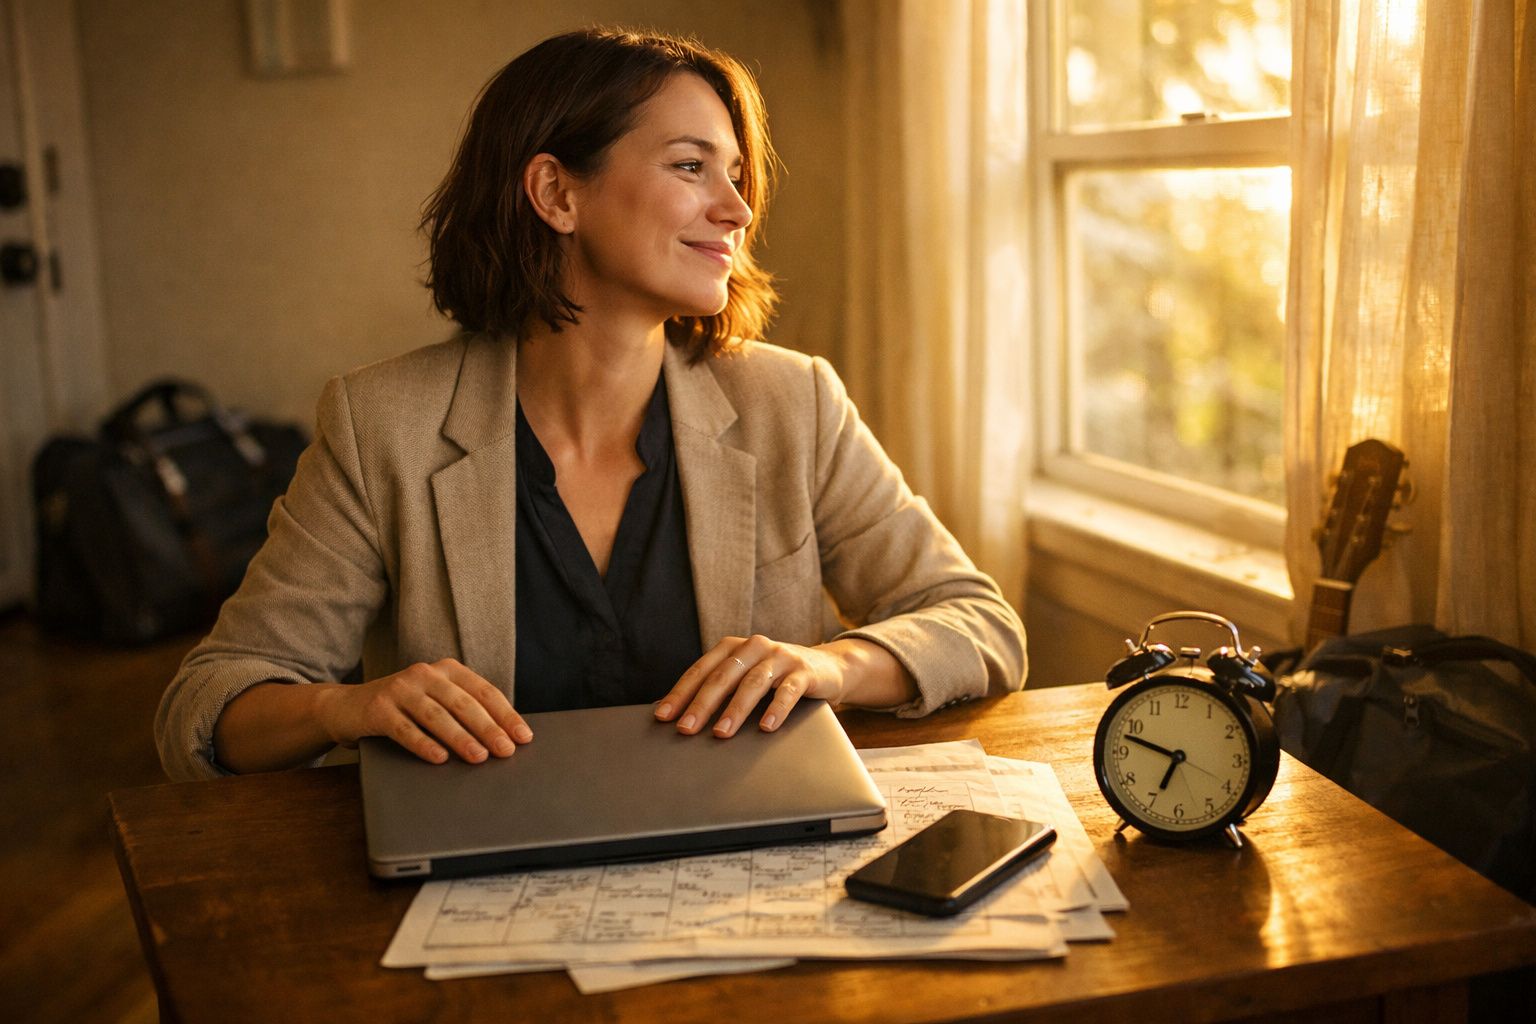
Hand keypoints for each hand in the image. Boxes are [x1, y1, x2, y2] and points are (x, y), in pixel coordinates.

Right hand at [316, 658, 531, 764]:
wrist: (346, 706)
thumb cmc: (402, 709)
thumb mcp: (434, 702)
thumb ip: (462, 712)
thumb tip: (503, 739)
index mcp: (446, 670)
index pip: (483, 691)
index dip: (505, 714)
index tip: (523, 737)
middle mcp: (425, 674)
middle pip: (463, 703)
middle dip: (488, 728)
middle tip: (506, 750)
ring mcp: (400, 689)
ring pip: (437, 716)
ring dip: (461, 738)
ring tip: (479, 757)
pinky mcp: (378, 709)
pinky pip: (405, 729)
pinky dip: (424, 744)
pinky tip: (439, 759)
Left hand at [654, 634, 850, 737]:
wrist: (827, 667)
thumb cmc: (776, 678)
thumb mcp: (746, 678)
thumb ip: (721, 690)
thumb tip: (683, 717)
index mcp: (733, 647)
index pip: (701, 670)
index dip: (681, 693)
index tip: (664, 716)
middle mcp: (754, 647)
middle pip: (723, 677)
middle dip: (702, 704)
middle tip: (686, 728)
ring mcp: (780, 657)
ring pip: (752, 683)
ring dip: (735, 710)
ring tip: (721, 733)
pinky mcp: (804, 671)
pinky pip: (788, 690)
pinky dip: (776, 708)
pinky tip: (767, 726)